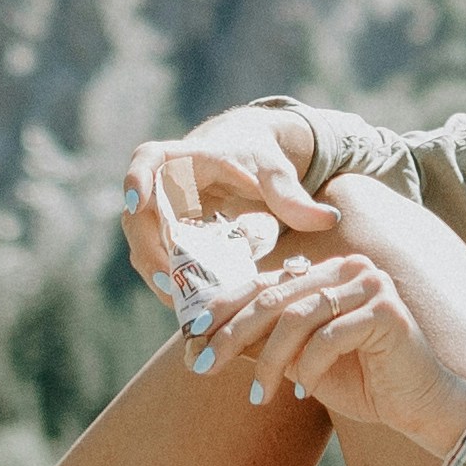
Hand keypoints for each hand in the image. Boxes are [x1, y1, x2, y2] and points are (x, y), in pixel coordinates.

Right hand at [120, 109, 336, 324]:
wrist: (249, 163)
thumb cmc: (259, 158)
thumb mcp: (275, 172)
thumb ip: (294, 195)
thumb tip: (329, 219)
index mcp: (184, 158)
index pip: (146, 159)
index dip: (136, 179)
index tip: (138, 201)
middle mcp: (162, 186)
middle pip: (139, 216)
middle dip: (150, 249)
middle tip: (169, 280)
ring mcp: (160, 215)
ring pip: (144, 246)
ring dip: (157, 274)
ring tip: (178, 303)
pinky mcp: (168, 239)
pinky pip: (160, 263)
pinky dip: (171, 283)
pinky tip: (188, 307)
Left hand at [196, 248, 446, 453]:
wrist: (418, 407)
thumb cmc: (361, 382)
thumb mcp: (300, 360)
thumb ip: (264, 342)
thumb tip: (203, 340)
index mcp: (326, 272)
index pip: (265, 283)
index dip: (225, 309)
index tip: (191, 340)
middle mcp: (348, 269)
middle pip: (274, 297)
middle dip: (233, 333)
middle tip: (203, 366)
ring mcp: (370, 285)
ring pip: (298, 317)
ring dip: (271, 361)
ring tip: (259, 395)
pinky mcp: (387, 310)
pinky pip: (330, 337)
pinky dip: (310, 368)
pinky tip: (303, 392)